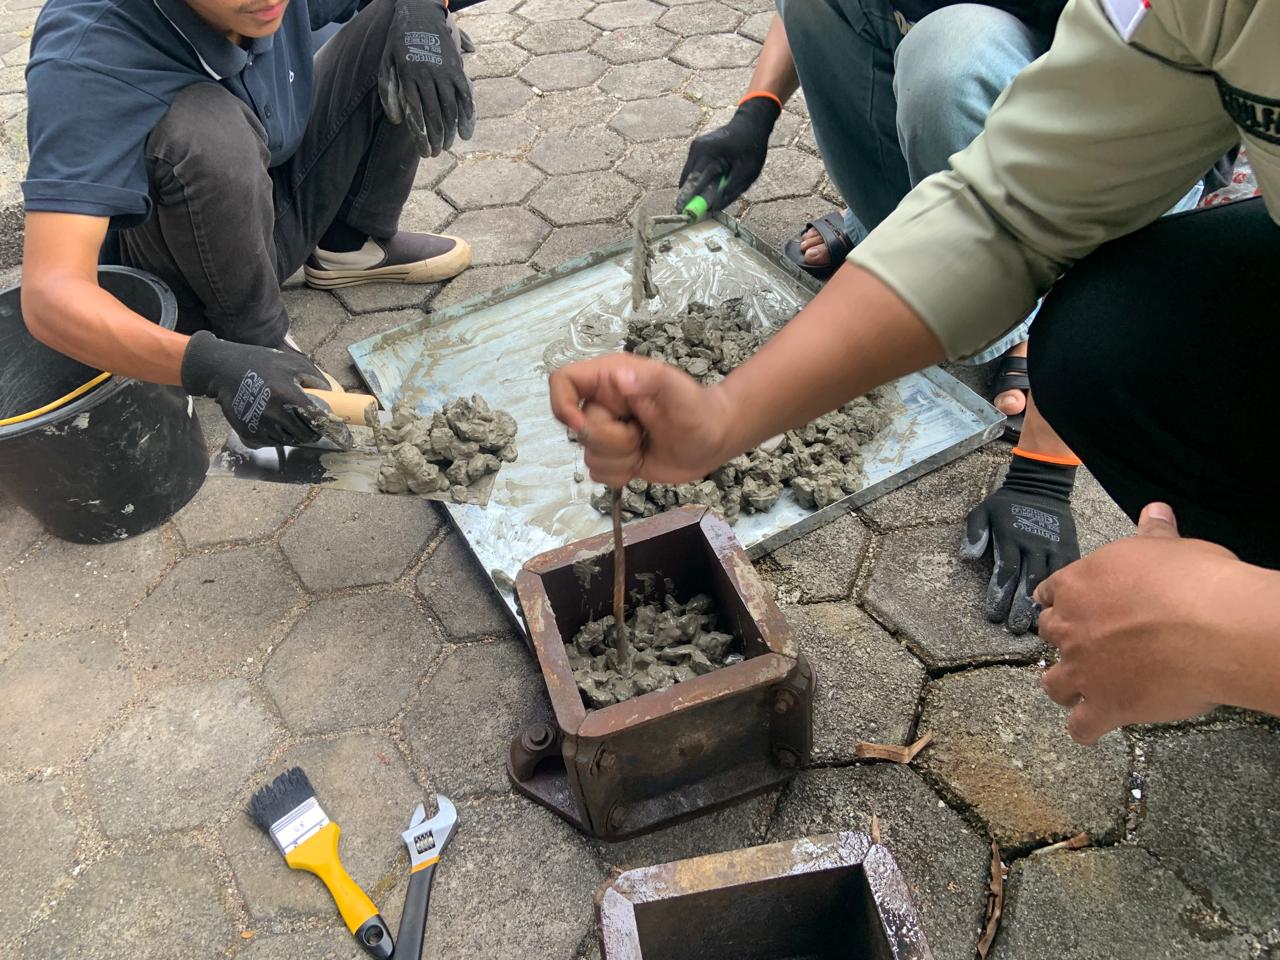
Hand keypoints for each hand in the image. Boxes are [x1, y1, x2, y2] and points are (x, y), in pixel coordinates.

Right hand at [181, 330, 329, 447]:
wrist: (223, 370)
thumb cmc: (261, 363)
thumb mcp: (293, 363)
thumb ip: (317, 379)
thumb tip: (334, 398)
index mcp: (288, 396)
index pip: (318, 421)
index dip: (332, 428)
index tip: (342, 434)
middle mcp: (275, 415)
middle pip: (306, 436)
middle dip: (313, 431)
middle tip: (311, 423)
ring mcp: (260, 427)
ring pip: (290, 441)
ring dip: (294, 434)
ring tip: (288, 417)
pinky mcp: (249, 434)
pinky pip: (272, 442)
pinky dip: (277, 435)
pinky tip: (272, 420)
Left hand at [379, 0, 474, 156]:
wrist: (419, 11)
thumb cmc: (399, 41)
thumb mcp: (386, 63)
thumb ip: (389, 92)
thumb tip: (396, 121)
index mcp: (408, 76)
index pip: (416, 114)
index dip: (421, 136)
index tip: (424, 152)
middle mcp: (427, 76)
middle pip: (434, 115)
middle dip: (436, 139)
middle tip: (436, 154)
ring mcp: (444, 71)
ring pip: (450, 108)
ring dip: (450, 131)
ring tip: (448, 145)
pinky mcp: (456, 67)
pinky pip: (465, 94)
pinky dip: (468, 113)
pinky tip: (466, 130)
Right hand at [548, 354, 734, 485]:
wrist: (712, 440)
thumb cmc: (699, 410)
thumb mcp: (678, 391)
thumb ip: (650, 380)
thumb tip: (619, 378)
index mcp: (609, 378)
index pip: (563, 381)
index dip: (563, 405)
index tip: (584, 425)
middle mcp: (602, 404)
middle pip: (578, 430)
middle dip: (612, 441)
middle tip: (642, 434)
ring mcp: (607, 432)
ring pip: (588, 456)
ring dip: (620, 460)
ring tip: (645, 445)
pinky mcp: (614, 457)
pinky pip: (598, 474)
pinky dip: (620, 475)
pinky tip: (641, 461)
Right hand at [676, 96, 779, 214]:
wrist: (750, 124)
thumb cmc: (752, 148)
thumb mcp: (747, 172)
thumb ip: (730, 190)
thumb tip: (713, 208)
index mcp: (708, 153)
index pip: (693, 182)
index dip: (687, 200)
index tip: (681, 215)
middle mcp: (697, 149)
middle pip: (687, 180)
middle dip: (689, 198)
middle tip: (692, 214)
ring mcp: (694, 149)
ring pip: (688, 177)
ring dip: (695, 190)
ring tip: (705, 200)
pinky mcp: (696, 151)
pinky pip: (693, 172)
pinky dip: (698, 182)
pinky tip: (709, 187)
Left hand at [962, 453, 1078, 633]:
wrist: (1041, 486)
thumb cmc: (1006, 503)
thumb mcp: (982, 511)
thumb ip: (974, 533)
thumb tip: (967, 557)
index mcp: (1011, 538)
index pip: (1006, 573)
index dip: (999, 596)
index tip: (993, 615)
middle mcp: (1034, 544)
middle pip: (1028, 583)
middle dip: (1020, 608)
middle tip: (1014, 628)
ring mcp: (1054, 547)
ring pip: (1050, 581)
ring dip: (1042, 604)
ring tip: (1035, 627)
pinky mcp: (1069, 547)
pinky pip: (1068, 572)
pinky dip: (1064, 591)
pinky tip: (1060, 608)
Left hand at [1037, 503, 1240, 743]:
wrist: (1216, 629)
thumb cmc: (1196, 582)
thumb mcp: (1171, 548)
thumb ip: (1154, 533)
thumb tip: (1155, 511)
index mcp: (1079, 584)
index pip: (1050, 593)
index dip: (1060, 601)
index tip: (1066, 606)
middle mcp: (1072, 627)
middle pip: (1050, 636)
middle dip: (1065, 642)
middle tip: (1086, 646)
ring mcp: (1084, 670)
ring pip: (1054, 684)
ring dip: (1065, 686)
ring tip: (1080, 689)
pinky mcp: (1105, 706)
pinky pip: (1081, 727)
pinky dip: (1085, 730)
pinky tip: (1093, 729)